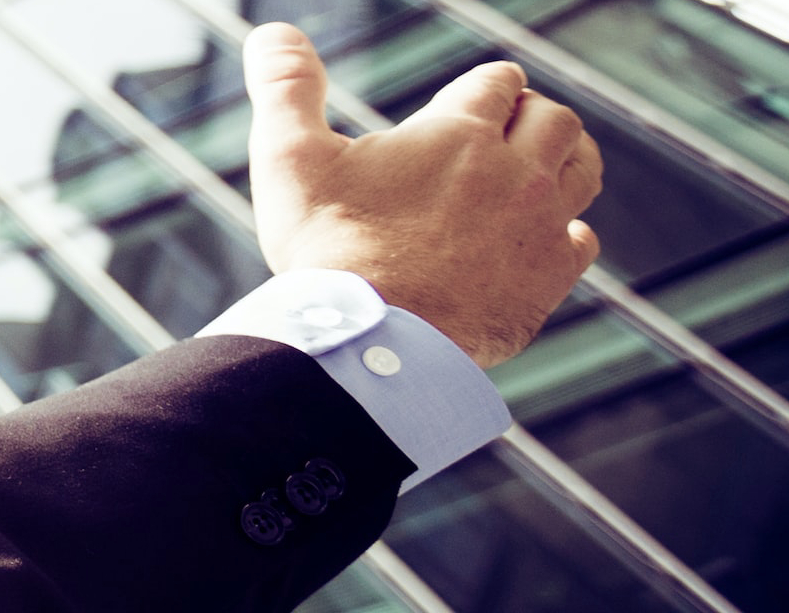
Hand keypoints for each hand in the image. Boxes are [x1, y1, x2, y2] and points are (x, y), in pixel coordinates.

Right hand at [241, 22, 601, 366]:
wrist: (369, 338)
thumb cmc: (327, 248)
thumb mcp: (290, 159)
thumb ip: (287, 88)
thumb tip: (271, 32)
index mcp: (461, 132)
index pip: (498, 82)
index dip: (483, 87)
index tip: (468, 100)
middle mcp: (517, 171)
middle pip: (552, 119)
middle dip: (530, 116)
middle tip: (505, 129)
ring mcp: (539, 225)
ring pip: (582, 169)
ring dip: (564, 159)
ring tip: (538, 166)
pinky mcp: (548, 279)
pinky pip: (581, 240)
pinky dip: (567, 232)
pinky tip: (542, 238)